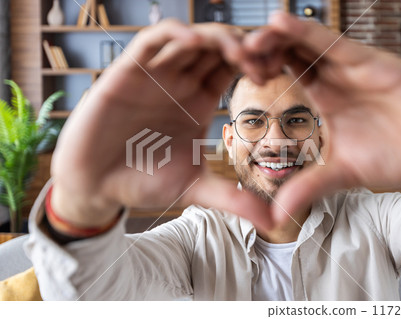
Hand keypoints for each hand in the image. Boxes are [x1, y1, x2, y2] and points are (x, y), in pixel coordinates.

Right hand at [51, 20, 272, 230]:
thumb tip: (272, 222)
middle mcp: (179, 83)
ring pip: (190, 37)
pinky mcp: (127, 72)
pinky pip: (151, 40)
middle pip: (216, 46)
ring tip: (237, 49)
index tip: (272, 70)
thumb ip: (233, 199)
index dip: (253, 62)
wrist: (98, 184)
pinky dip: (173, 34)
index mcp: (198, 101)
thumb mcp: (195, 188)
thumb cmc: (143, 180)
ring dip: (215, 36)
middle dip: (242, 44)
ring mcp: (154, 75)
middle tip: (262, 55)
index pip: (231, 67)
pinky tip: (192, 40)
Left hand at [242, 12, 400, 221]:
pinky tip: (280, 23)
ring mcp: (350, 67)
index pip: (284, 75)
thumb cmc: (396, 156)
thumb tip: (274, 217)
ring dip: (275, 38)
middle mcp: (333, 76)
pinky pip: (332, 42)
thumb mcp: (340, 174)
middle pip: (288, 53)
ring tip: (248, 37)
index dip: (258, 70)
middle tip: (230, 52)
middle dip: (260, 50)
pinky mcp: (370, 62)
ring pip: (305, 43)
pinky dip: (306, 32)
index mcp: (323, 97)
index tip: (229, 73)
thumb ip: (306, 188)